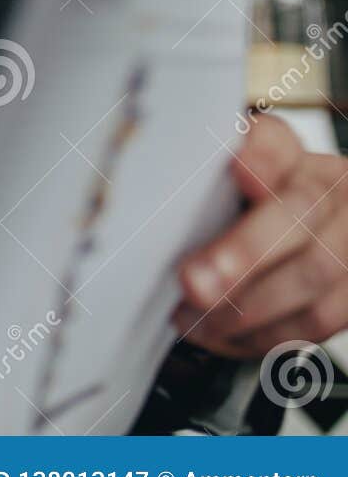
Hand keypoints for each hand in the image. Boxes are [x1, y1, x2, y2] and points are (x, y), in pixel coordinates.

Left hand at [174, 112, 347, 356]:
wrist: (298, 236)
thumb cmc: (236, 211)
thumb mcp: (214, 186)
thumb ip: (193, 185)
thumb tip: (146, 197)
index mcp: (289, 154)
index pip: (276, 142)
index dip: (261, 156)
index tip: (238, 168)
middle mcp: (330, 189)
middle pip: (298, 213)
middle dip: (244, 253)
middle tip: (192, 283)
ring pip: (314, 275)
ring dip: (246, 308)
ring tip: (194, 318)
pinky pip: (317, 320)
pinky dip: (264, 335)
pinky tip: (222, 334)